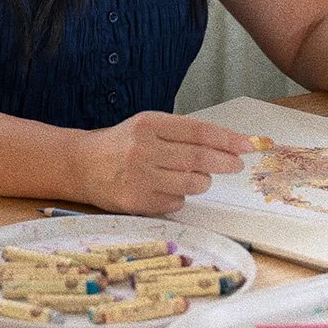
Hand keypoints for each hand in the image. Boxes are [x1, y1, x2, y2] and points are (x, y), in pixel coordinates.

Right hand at [75, 110, 252, 214]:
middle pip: (198, 158)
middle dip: (224, 162)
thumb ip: (182, 134)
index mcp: (149, 124)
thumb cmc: (122, 144)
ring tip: (194, 176)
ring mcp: (140, 177)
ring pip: (191, 183)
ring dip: (201, 181)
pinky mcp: (137, 201)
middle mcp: (144, 149)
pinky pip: (175, 202)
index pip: (198, 131)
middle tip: (236, 165)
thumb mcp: (148, 126)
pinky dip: (179, 197)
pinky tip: (165, 188)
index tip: (246, 145)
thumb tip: (225, 145)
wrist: (81, 164)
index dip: (226, 139)